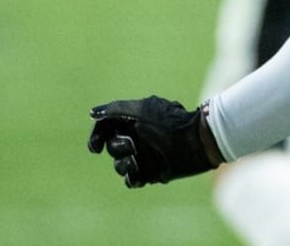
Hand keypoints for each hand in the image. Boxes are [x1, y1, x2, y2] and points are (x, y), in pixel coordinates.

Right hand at [87, 96, 219, 187]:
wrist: (196, 141)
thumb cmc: (171, 122)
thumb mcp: (143, 109)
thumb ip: (117, 109)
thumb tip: (93, 113)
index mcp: (134, 120)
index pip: (106, 128)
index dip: (97, 136)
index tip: (96, 146)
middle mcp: (137, 137)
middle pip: (111, 146)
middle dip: (117, 148)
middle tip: (132, 146)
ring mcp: (144, 155)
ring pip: (119, 165)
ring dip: (123, 165)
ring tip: (136, 162)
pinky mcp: (151, 172)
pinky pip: (131, 180)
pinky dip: (131, 178)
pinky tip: (139, 175)